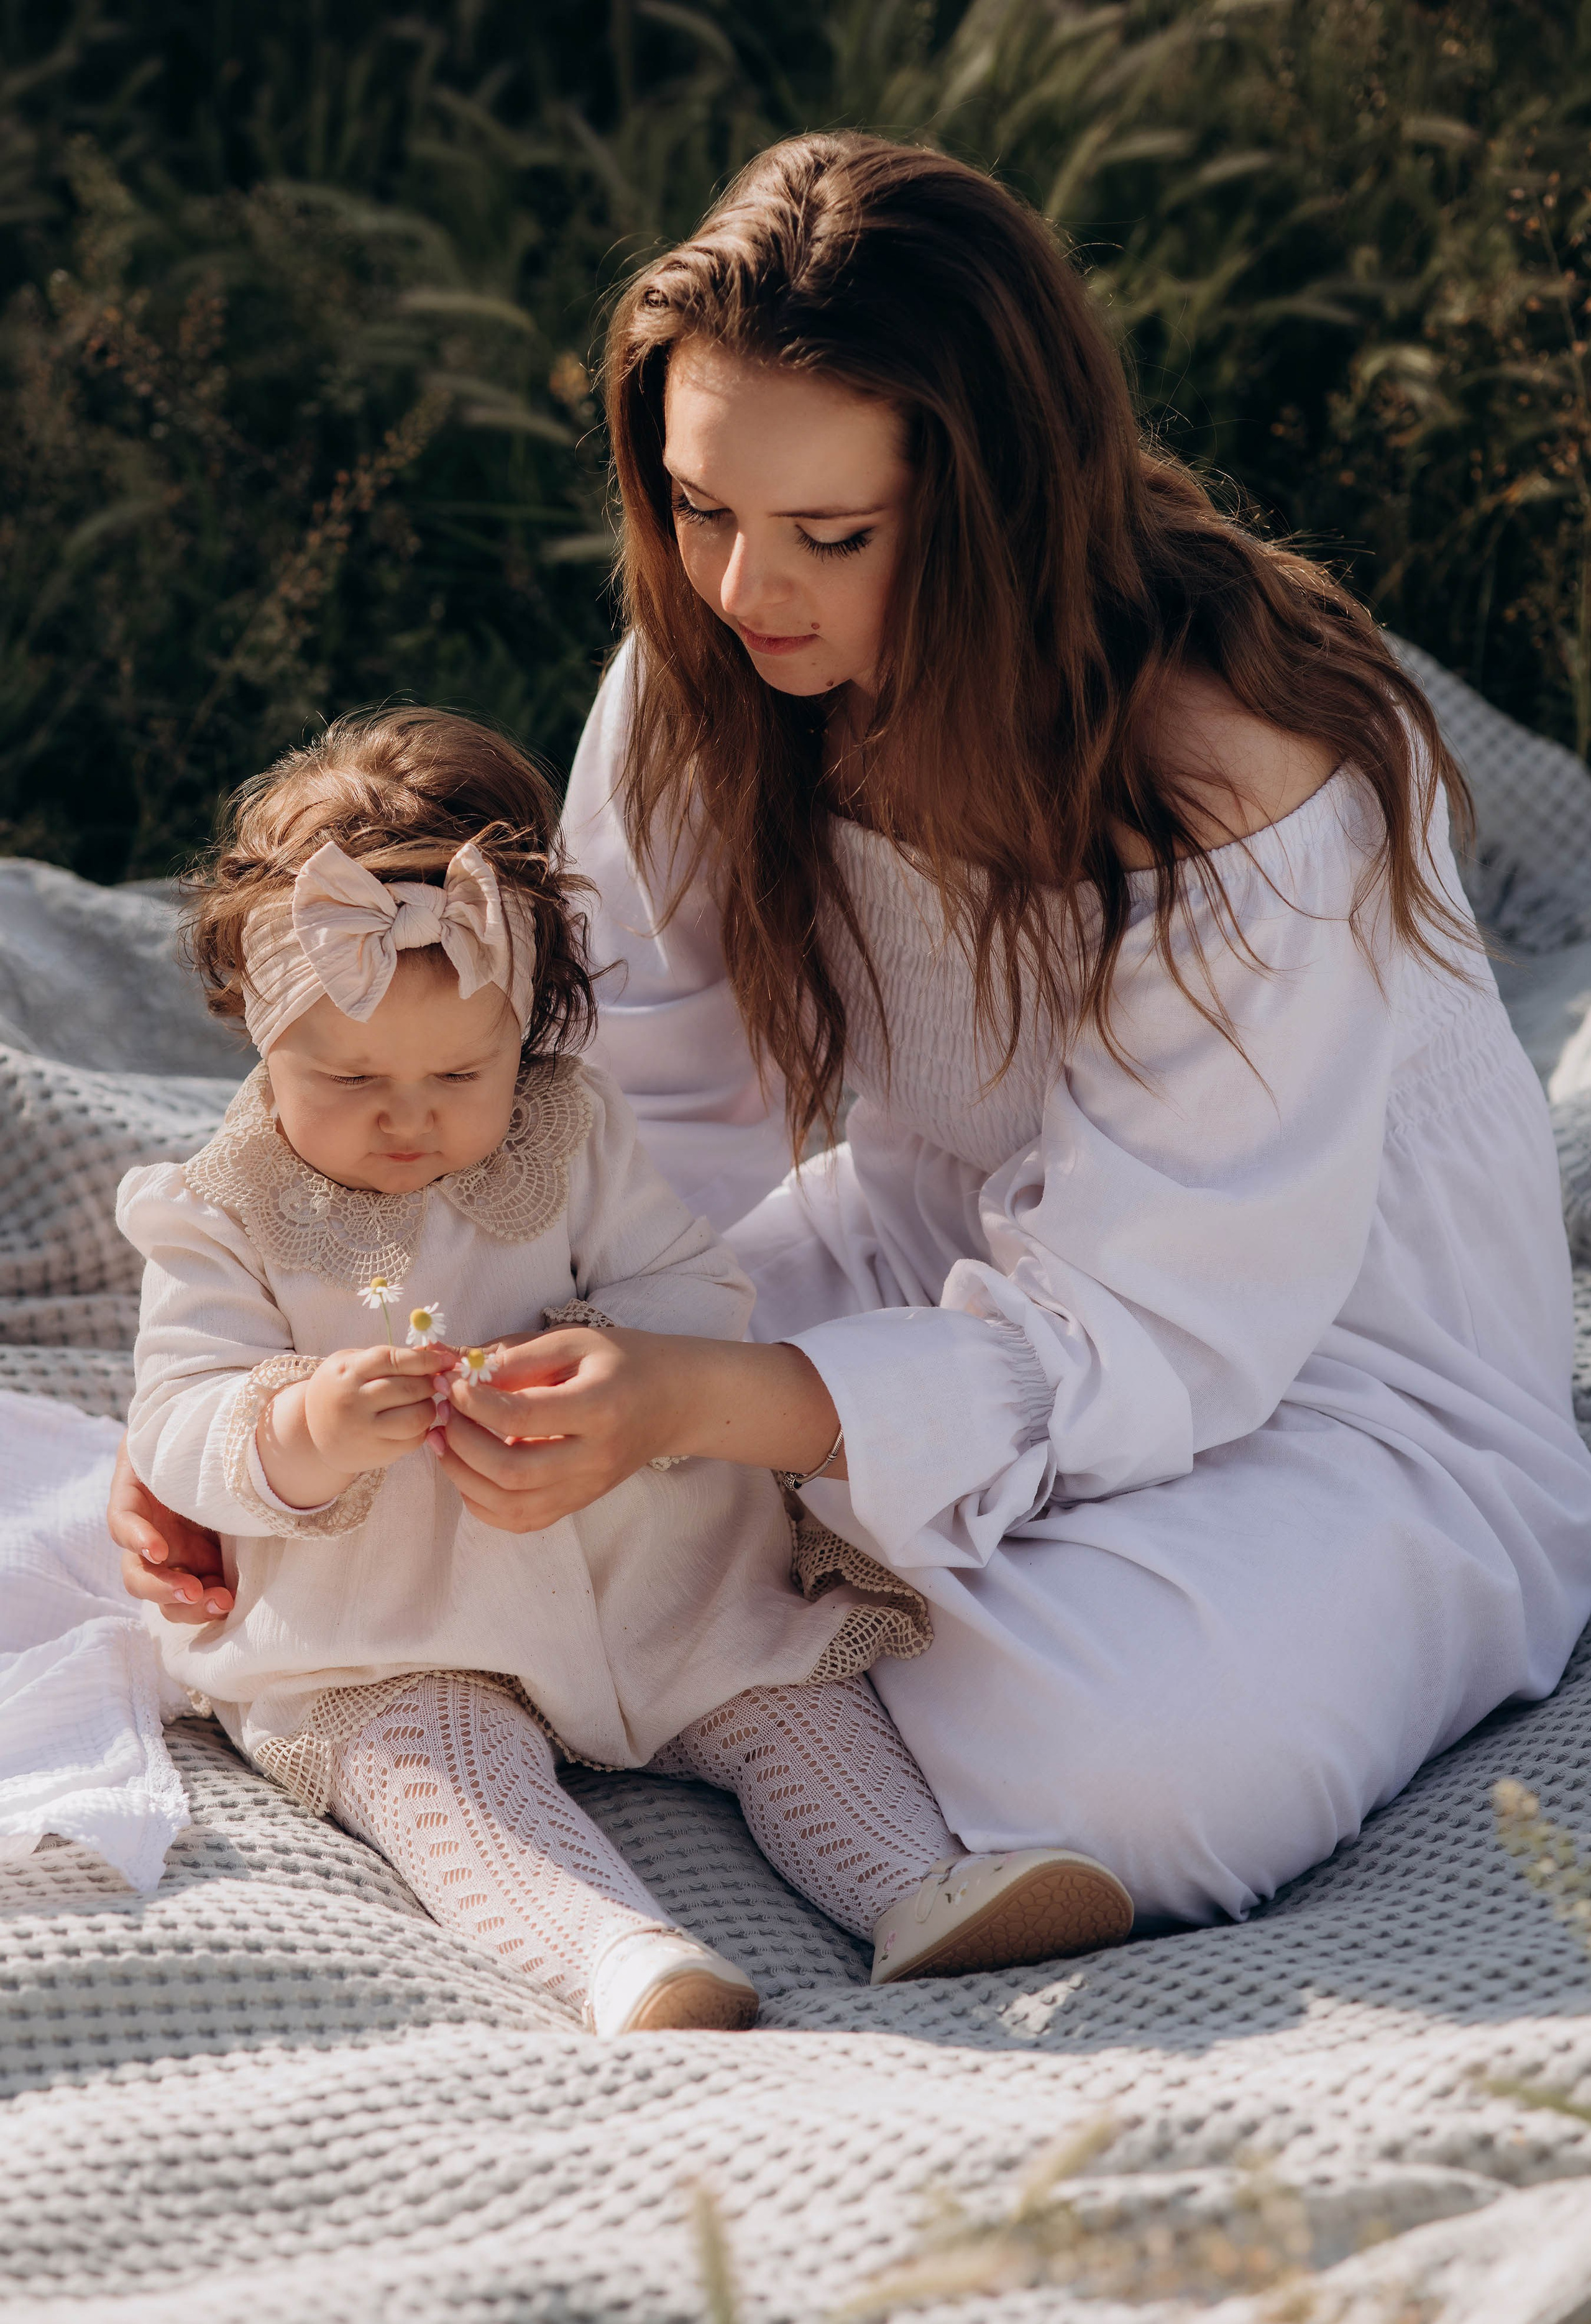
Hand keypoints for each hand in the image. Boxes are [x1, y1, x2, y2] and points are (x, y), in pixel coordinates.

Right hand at [109, 1435, 233, 1623]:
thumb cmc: (190, 1432)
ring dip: (189, 1604)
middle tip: (194, 1590)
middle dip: (162, 1588)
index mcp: (137, 1499)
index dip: (135, 1538)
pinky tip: (230, 1601)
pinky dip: (211, 1600)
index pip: (123, 1523)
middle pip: (139, 1574)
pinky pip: (200, 1591)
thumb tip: (195, 1428)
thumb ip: (172, 1438)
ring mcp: (176, 1553)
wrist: (221, 1442)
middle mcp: (150, 1533)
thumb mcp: (173, 1430)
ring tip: (222, 1602)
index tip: (158, 1548)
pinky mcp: (203, 1564)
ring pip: (168, 1593)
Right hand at [258, 1344, 453, 1509]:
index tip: (447, 1359)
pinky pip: (412, 1440)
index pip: (392, 1360)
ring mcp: (362, 1431)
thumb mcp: (351, 1364)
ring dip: (429, 1408)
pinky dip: (422, 1429)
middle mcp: (351, 1402)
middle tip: (438, 1381)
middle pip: (408, 1389)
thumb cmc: (341, 1389)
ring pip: (415, 1418)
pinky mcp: (375, 1454)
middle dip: (430, 1383)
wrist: (313, 1433)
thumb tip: (434, 1352)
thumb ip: (388, 1358)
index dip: (425, 1359)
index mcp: (346, 1372)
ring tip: (425, 1402)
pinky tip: (415, 1421)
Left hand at [437, 1326, 840, 1533]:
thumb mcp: (575, 1342)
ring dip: (463, 1476)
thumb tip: (458, 1368)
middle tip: (442, 1414)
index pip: (522, 1419)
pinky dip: (483, 1503)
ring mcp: (587, 1488)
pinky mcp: (578, 1502)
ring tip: (443, 1442)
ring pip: (511, 1505)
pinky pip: (521, 1520)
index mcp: (598, 1408)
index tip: (454, 1383)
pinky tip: (468, 1471)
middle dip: (461, 1443)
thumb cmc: (625, 1362)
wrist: (675, 1401)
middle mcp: (594, 1458)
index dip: (475, 1403)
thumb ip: (518, 1356)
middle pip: (511, 1471)